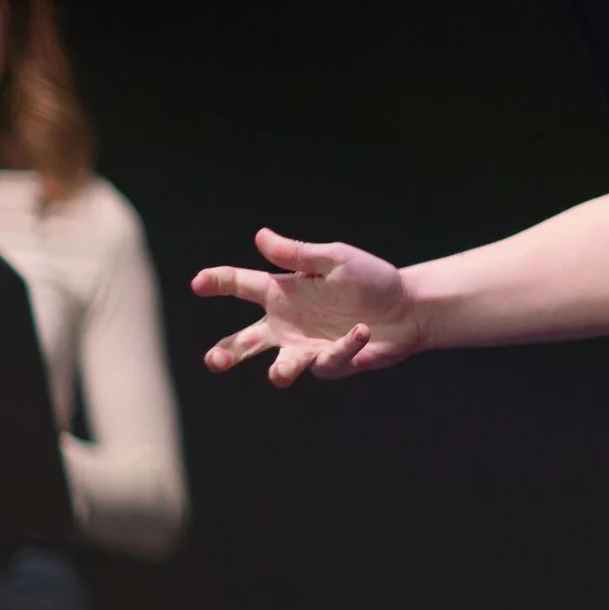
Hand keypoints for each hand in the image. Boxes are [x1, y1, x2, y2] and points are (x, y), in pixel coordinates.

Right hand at [191, 229, 423, 386]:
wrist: (409, 307)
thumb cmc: (369, 279)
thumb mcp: (334, 259)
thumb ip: (297, 254)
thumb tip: (260, 236)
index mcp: (282, 292)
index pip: (240, 285)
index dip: (217, 282)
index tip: (199, 283)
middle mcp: (287, 324)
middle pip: (245, 342)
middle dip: (226, 352)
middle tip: (215, 360)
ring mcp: (307, 347)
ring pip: (280, 367)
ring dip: (281, 370)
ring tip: (279, 373)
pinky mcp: (332, 364)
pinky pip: (329, 361)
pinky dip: (345, 346)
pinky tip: (360, 331)